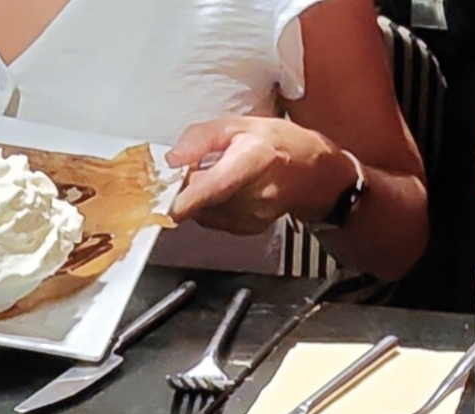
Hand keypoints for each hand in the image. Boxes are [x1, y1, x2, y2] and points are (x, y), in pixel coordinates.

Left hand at [166, 117, 355, 234]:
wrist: (313, 173)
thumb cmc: (279, 143)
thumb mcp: (237, 124)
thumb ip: (200, 139)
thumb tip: (172, 160)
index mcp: (255, 158)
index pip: (215, 186)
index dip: (185, 198)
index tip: (161, 204)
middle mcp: (257, 193)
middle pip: (202, 200)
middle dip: (185, 187)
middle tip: (191, 168)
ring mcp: (255, 215)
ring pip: (204, 211)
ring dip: (199, 196)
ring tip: (217, 174)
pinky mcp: (249, 228)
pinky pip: (213, 219)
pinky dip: (211, 205)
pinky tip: (228, 190)